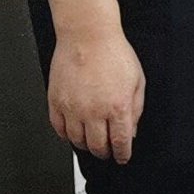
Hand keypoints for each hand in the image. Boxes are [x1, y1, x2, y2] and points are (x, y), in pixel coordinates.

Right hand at [47, 26, 145, 163]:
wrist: (87, 37)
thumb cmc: (113, 53)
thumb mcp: (137, 81)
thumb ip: (136, 109)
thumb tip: (132, 130)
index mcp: (117, 107)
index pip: (119, 141)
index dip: (122, 154)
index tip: (122, 157)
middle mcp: (93, 111)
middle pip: (97, 146)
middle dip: (104, 153)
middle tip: (107, 152)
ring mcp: (72, 108)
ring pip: (76, 141)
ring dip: (85, 146)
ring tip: (91, 144)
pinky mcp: (55, 102)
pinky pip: (58, 128)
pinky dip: (66, 136)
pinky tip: (73, 134)